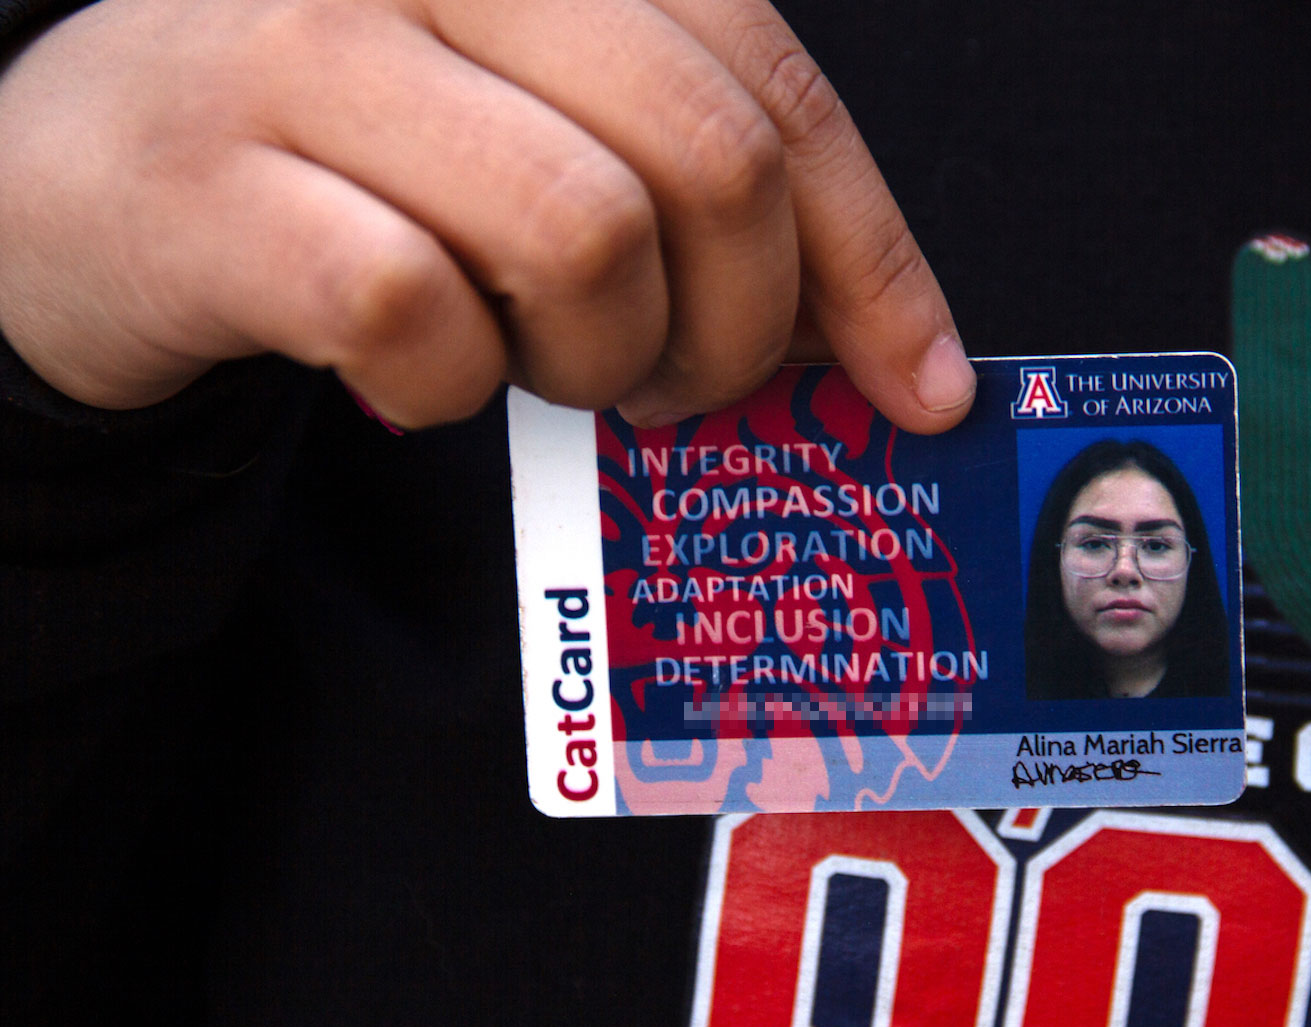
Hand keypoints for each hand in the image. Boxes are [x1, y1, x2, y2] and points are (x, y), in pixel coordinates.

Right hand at [0, 0, 973, 430]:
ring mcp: (306, 50)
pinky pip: (414, 314)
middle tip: (679, 387)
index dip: (872, 257)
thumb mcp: (538, 126)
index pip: (772, 85)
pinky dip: (444, 387)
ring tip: (541, 368)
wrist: (85, 170)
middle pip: (705, 159)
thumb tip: (879, 344)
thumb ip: (688, 184)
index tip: (921, 388)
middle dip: (731, 328)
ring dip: (592, 357)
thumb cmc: (357, 161)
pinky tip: (413, 377)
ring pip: (580, 235)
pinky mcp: (212, 179)